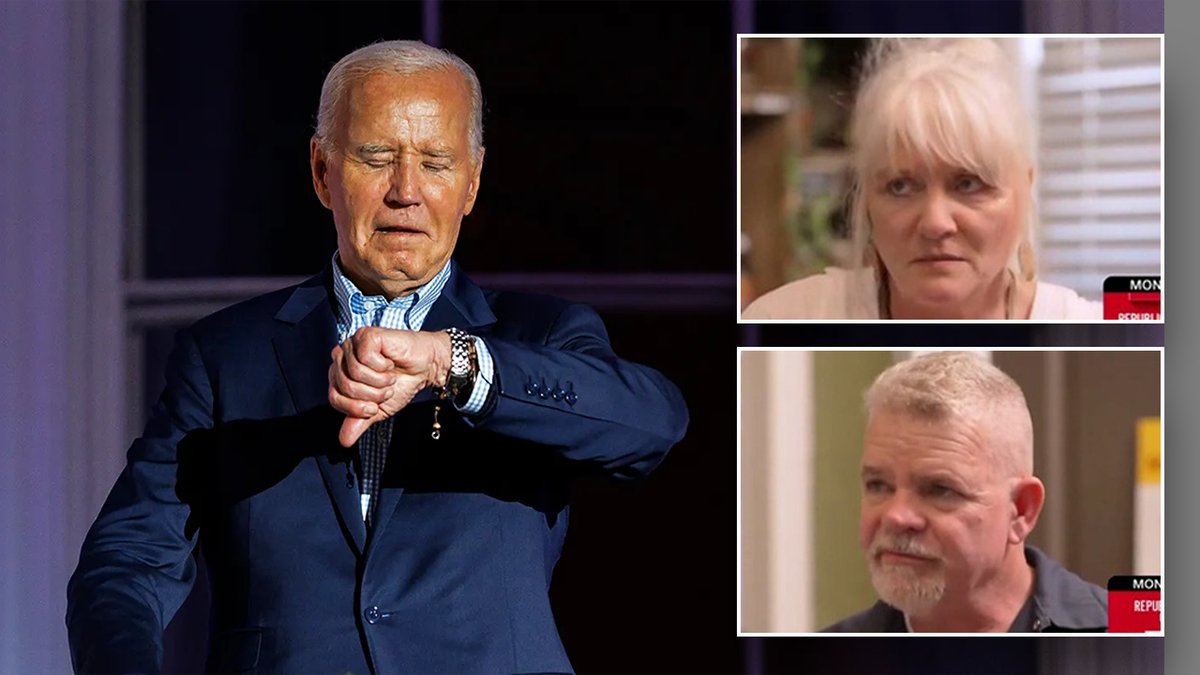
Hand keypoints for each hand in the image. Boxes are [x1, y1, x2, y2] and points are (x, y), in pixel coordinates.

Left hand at [328, 327, 451, 446]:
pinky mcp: (366, 335)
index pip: (335, 397)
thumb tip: (344, 441)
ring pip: (355, 372)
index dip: (357, 407)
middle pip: (345, 385)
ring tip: (390, 376)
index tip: (375, 405)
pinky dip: (382, 366)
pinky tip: (390, 362)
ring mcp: (352, 344)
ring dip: (380, 380)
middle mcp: (342, 357)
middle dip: (372, 394)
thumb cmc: (403, 383)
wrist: (426, 369)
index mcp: (340, 374)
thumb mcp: (379, 409)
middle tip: (386, 388)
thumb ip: (359, 421)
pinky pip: (365, 357)